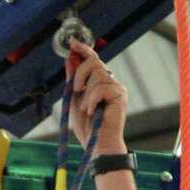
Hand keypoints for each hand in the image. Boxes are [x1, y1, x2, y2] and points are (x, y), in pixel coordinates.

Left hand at [67, 39, 127, 154]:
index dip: (83, 49)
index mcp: (99, 83)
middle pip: (94, 62)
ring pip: (97, 74)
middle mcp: (110, 82)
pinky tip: (92, 112)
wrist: (97, 145)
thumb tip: (69, 58)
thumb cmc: (87, 127)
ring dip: (86, 92)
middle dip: (81, 73)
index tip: (72, 43)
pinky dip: (92, 100)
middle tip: (76, 89)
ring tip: (86, 109)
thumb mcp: (74, 100)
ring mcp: (116, 87)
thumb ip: (73, 79)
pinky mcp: (120, 94)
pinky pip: (101, 87)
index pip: (93, 60)